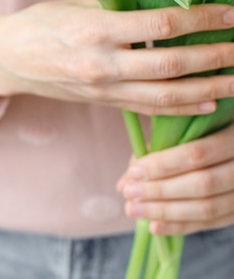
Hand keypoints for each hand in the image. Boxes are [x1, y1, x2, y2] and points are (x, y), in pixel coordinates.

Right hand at [0, 0, 233, 114]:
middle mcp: (102, 64)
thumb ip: (120, 2)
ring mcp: (104, 90)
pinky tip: (208, 102)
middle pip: (171, 64)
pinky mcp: (105, 104)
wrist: (7, 60)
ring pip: (166, 96)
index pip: (160, 25)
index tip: (230, 14)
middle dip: (215, 56)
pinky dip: (182, 107)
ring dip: (208, 88)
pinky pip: (150, 109)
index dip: (201, 19)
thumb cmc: (40, 22)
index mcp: (95, 30)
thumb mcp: (77, 2)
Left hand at [118, 123, 233, 234]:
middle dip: (159, 191)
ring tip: (134, 210)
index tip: (134, 171)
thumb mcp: (187, 123)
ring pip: (206, 208)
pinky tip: (154, 226)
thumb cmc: (204, 126)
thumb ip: (160, 144)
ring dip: (165, 212)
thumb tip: (126, 179)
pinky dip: (181, 226)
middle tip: (129, 192)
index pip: (197, 154)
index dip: (164, 165)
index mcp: (233, 134)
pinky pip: (212, 223)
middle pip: (201, 184)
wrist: (231, 145)